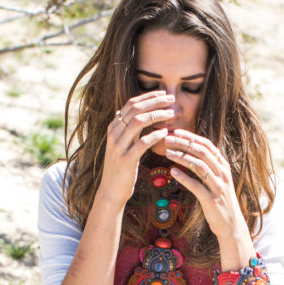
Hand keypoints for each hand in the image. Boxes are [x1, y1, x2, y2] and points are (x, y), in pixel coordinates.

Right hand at [99, 90, 174, 207]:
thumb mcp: (122, 144)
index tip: (164, 94)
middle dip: (155, 101)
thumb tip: (134, 112)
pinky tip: (166, 133)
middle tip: (171, 99)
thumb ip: (128, 129)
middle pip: (135, 109)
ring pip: (138, 122)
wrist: (111, 190)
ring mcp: (119, 146)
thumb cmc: (121, 167)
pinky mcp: (126, 160)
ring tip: (172, 114)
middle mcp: (114, 133)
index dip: (148, 96)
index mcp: (113, 127)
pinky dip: (156, 135)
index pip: (131, 104)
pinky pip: (142, 142)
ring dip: (158, 115)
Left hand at [165, 130, 249, 247]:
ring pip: (199, 166)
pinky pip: (196, 186)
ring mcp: (218, 186)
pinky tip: (172, 172)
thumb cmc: (220, 201)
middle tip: (167, 138)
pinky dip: (184, 178)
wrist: (231, 224)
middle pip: (202, 152)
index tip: (175, 131)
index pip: (207, 145)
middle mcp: (222, 173)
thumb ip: (207, 166)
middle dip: (183, 143)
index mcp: (223, 166)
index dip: (191, 137)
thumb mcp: (217, 180)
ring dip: (182, 157)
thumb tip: (190, 151)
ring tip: (167, 152)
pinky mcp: (211, 200)